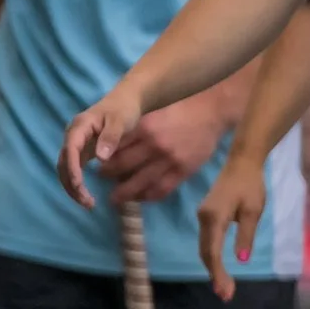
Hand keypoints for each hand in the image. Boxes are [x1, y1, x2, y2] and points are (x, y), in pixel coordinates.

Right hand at [59, 82, 145, 208]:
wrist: (125, 102)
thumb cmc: (123, 109)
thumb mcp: (120, 120)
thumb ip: (111, 136)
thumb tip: (100, 157)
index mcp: (79, 127)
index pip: (70, 150)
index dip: (72, 168)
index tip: (79, 185)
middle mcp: (72, 137)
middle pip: (63, 164)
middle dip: (71, 184)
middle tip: (86, 202)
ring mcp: (75, 145)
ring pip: (66, 170)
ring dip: (72, 187)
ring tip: (88, 204)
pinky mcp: (80, 152)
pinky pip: (73, 170)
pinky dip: (77, 184)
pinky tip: (86, 196)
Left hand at [100, 91, 231, 205]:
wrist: (212, 112)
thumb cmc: (180, 111)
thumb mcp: (153, 115)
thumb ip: (135, 131)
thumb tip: (112, 149)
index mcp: (144, 128)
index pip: (114, 148)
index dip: (102, 158)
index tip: (96, 163)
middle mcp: (153, 145)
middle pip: (121, 167)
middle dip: (106, 175)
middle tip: (102, 179)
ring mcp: (169, 160)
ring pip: (138, 183)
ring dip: (123, 193)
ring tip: (115, 198)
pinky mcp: (183, 170)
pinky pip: (160, 190)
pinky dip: (147, 197)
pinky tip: (141, 197)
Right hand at [196, 157, 269, 302]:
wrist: (242, 163)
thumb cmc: (251, 185)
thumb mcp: (253, 210)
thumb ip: (246, 234)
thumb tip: (242, 260)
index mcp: (214, 217)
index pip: (213, 252)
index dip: (218, 273)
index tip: (225, 291)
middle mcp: (203, 218)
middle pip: (205, 253)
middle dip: (215, 274)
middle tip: (226, 295)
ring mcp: (203, 217)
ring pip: (204, 248)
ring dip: (213, 268)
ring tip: (224, 286)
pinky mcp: (207, 216)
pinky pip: (207, 240)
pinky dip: (212, 256)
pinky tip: (220, 268)